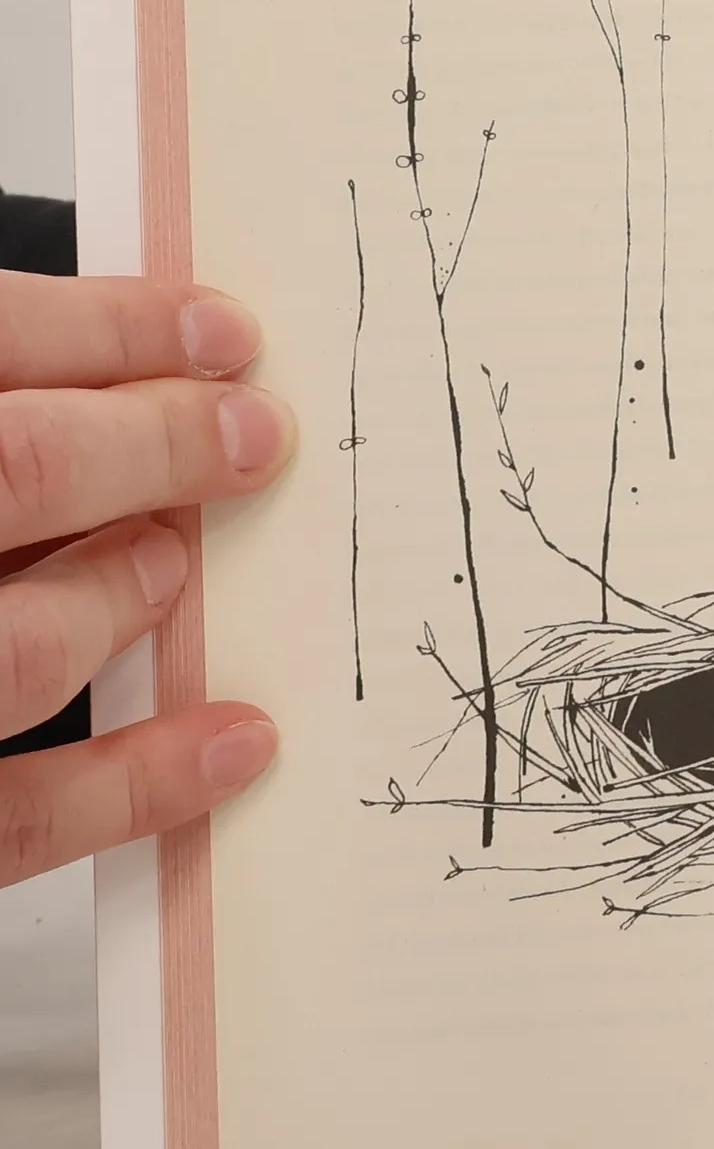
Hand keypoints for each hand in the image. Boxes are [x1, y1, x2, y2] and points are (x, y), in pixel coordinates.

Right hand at [0, 274, 293, 886]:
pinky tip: (244, 738)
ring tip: (181, 566)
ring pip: (21, 646)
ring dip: (129, 591)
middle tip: (255, 433)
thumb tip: (103, 374)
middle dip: (152, 443)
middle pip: (14, 472)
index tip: (219, 330)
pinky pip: (18, 820)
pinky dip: (140, 780)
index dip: (106, 328)